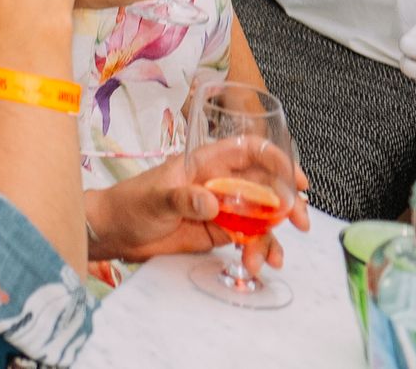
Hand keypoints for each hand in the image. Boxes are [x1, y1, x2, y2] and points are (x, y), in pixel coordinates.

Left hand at [89, 136, 311, 266]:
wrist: (116, 232)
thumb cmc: (130, 203)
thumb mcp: (155, 198)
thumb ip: (182, 198)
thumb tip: (211, 202)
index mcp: (204, 163)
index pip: (247, 151)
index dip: (276, 159)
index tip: (297, 179)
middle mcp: (219, 183)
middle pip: (264, 186)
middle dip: (287, 202)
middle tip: (300, 221)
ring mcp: (222, 208)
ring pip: (261, 216)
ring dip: (273, 236)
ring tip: (272, 259)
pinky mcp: (219, 231)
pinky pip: (249, 238)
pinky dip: (258, 250)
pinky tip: (258, 264)